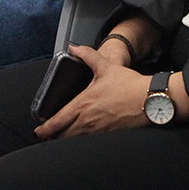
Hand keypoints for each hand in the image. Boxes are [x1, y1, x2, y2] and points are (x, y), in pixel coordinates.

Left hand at [33, 44, 150, 139]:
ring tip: (60, 139)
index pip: (58, 120)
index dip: (45, 128)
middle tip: (47, 136)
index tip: (39, 131)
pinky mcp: (109, 136)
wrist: (149, 99)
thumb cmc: (129, 84)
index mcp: (84, 103)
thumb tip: (74, 47)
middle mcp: (88, 120)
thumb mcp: (105, 66)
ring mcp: (98, 130)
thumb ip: (87, 55)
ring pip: (75, 141)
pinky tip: (81, 141)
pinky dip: (81, 143)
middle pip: (64, 135)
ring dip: (66, 140)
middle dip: (53, 137)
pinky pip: (89, 143)